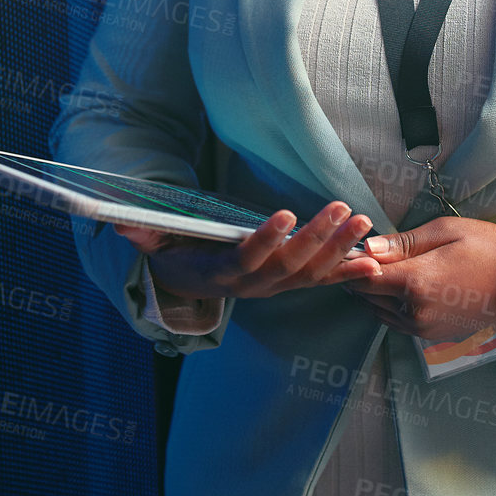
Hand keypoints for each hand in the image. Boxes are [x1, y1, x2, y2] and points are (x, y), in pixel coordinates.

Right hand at [112, 201, 383, 301]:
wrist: (195, 284)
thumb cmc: (180, 253)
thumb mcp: (157, 243)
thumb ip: (143, 232)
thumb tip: (120, 224)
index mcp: (223, 273)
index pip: (246, 257)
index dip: (265, 239)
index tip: (283, 213)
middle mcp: (256, 285)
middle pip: (289, 264)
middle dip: (317, 237)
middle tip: (341, 208)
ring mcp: (278, 287)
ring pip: (312, 272)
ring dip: (341, 249)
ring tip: (363, 221)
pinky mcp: (294, 285)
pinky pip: (324, 283)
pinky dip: (349, 274)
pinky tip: (376, 263)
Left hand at [343, 217, 495, 342]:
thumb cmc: (485, 247)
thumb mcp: (444, 231)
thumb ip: (402, 243)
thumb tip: (367, 248)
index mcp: (416, 282)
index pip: (363, 278)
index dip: (351, 264)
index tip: (349, 249)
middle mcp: (415, 312)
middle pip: (367, 297)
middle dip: (360, 278)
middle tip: (362, 257)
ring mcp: (424, 328)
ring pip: (379, 312)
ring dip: (374, 294)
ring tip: (382, 270)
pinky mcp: (432, 336)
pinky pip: (397, 323)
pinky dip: (390, 307)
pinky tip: (400, 288)